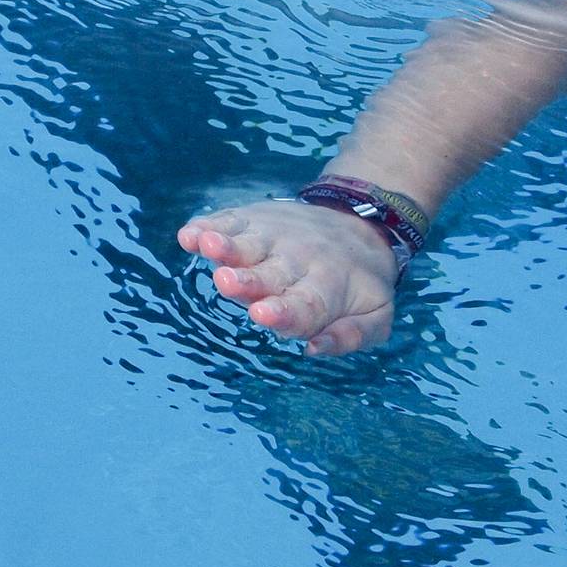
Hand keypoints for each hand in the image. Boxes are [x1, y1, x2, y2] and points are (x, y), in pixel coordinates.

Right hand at [176, 200, 398, 355]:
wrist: (358, 220)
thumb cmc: (360, 282)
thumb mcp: (377, 315)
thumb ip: (353, 335)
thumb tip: (313, 348)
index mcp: (327, 289)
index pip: (305, 305)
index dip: (284, 312)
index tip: (262, 315)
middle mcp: (297, 261)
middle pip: (269, 275)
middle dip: (247, 281)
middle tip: (226, 282)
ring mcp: (274, 237)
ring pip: (247, 243)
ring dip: (225, 246)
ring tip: (207, 245)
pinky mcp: (255, 218)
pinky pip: (230, 221)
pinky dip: (208, 227)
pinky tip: (189, 235)